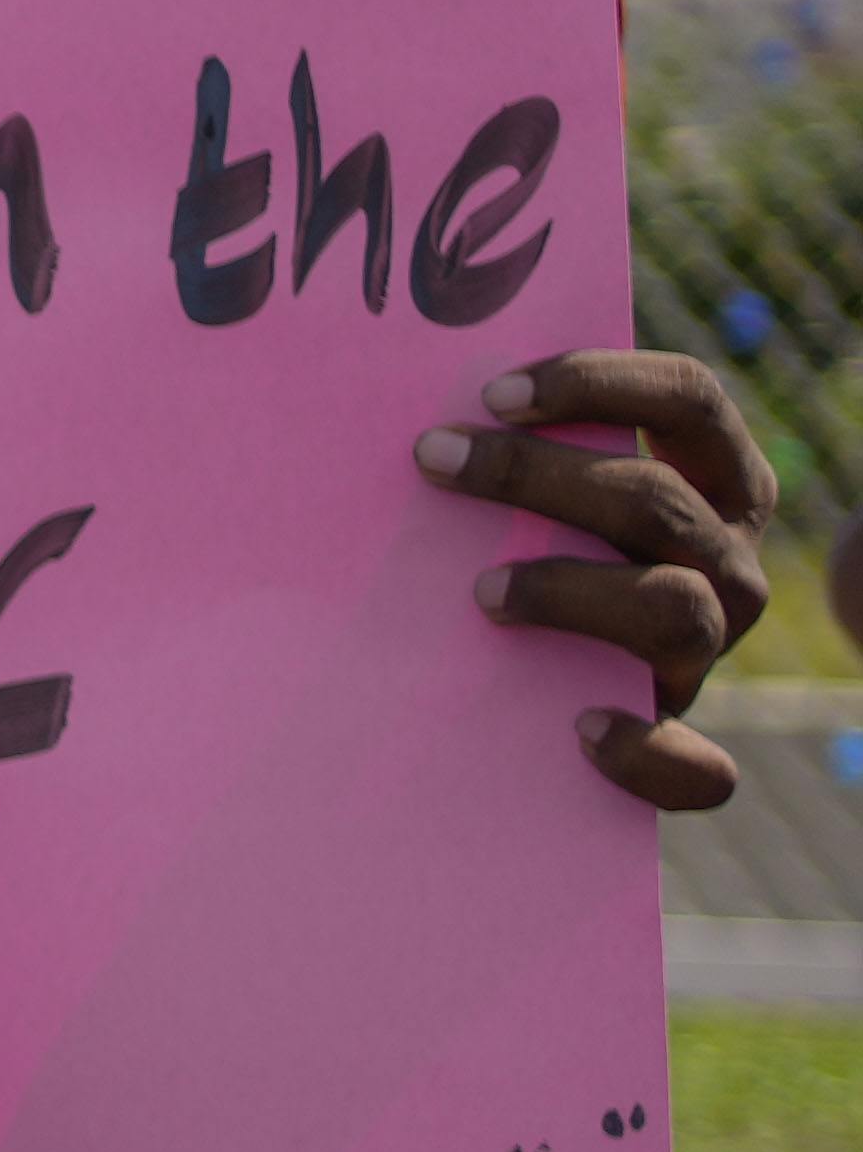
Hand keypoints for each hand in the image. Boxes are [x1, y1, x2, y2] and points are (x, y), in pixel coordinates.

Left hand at [418, 348, 775, 811]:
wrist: (544, 706)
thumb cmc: (530, 564)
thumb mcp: (550, 504)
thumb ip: (526, 455)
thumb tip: (421, 418)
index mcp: (718, 482)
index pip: (692, 400)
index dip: (601, 384)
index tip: (491, 395)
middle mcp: (730, 561)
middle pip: (657, 500)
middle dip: (536, 476)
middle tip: (434, 457)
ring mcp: (713, 652)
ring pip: (674, 610)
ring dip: (571, 592)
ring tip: (480, 593)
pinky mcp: (688, 747)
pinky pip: (697, 767)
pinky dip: (643, 752)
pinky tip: (576, 728)